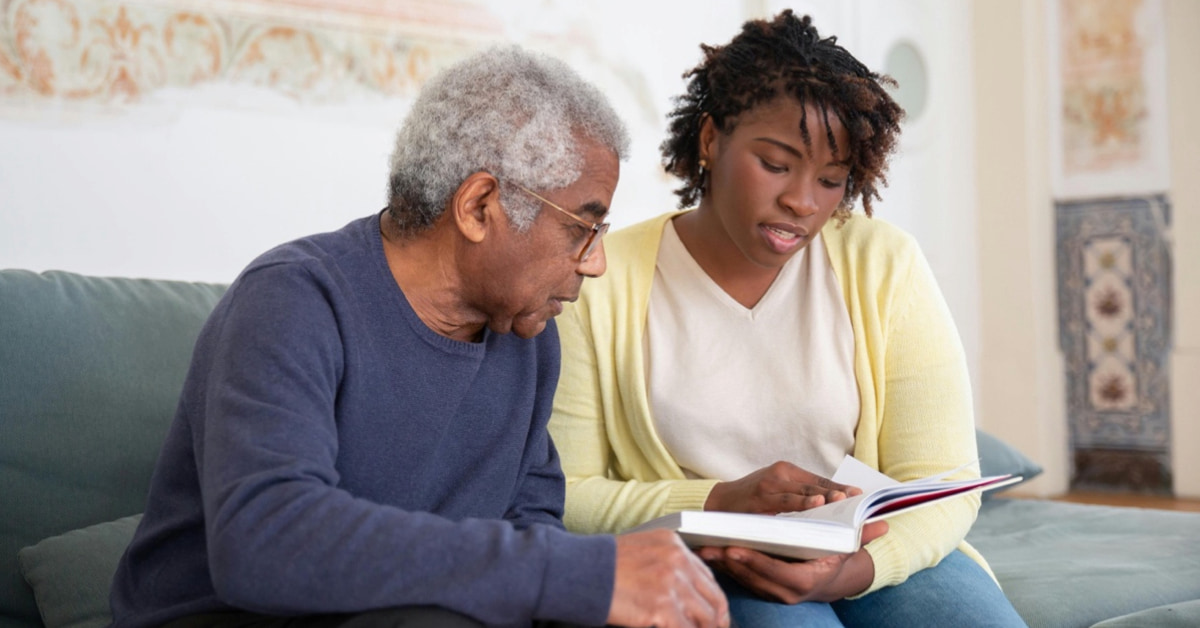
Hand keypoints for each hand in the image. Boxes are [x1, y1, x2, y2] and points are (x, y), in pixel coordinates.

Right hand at [607, 529, 730, 627]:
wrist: (579, 571)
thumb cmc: (603, 565)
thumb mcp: (641, 550)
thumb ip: (666, 564)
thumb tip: (684, 593)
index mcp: (673, 544)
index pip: (706, 576)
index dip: (712, 600)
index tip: (714, 614)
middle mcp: (677, 559)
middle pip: (712, 596)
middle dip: (716, 619)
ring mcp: (671, 583)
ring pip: (705, 616)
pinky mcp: (662, 606)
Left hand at [697, 520, 888, 603]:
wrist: (833, 580)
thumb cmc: (837, 557)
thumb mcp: (849, 547)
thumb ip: (862, 536)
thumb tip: (882, 525)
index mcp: (807, 580)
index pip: (778, 575)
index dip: (756, 563)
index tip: (736, 549)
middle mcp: (789, 592)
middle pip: (755, 579)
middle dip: (732, 564)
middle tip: (712, 546)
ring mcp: (774, 593)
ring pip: (745, 581)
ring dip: (724, 566)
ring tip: (704, 548)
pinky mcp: (763, 589)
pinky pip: (741, 580)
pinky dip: (726, 568)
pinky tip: (710, 552)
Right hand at [705, 461, 860, 514]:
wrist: (718, 502)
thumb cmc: (750, 499)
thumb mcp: (775, 490)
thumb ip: (797, 493)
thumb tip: (826, 503)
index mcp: (786, 470)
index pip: (818, 480)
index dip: (839, 487)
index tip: (858, 494)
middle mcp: (780, 474)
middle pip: (815, 484)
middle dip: (837, 492)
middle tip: (856, 498)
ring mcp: (770, 485)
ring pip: (803, 491)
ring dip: (823, 497)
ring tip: (841, 500)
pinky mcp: (761, 497)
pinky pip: (786, 502)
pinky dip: (803, 503)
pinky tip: (816, 505)